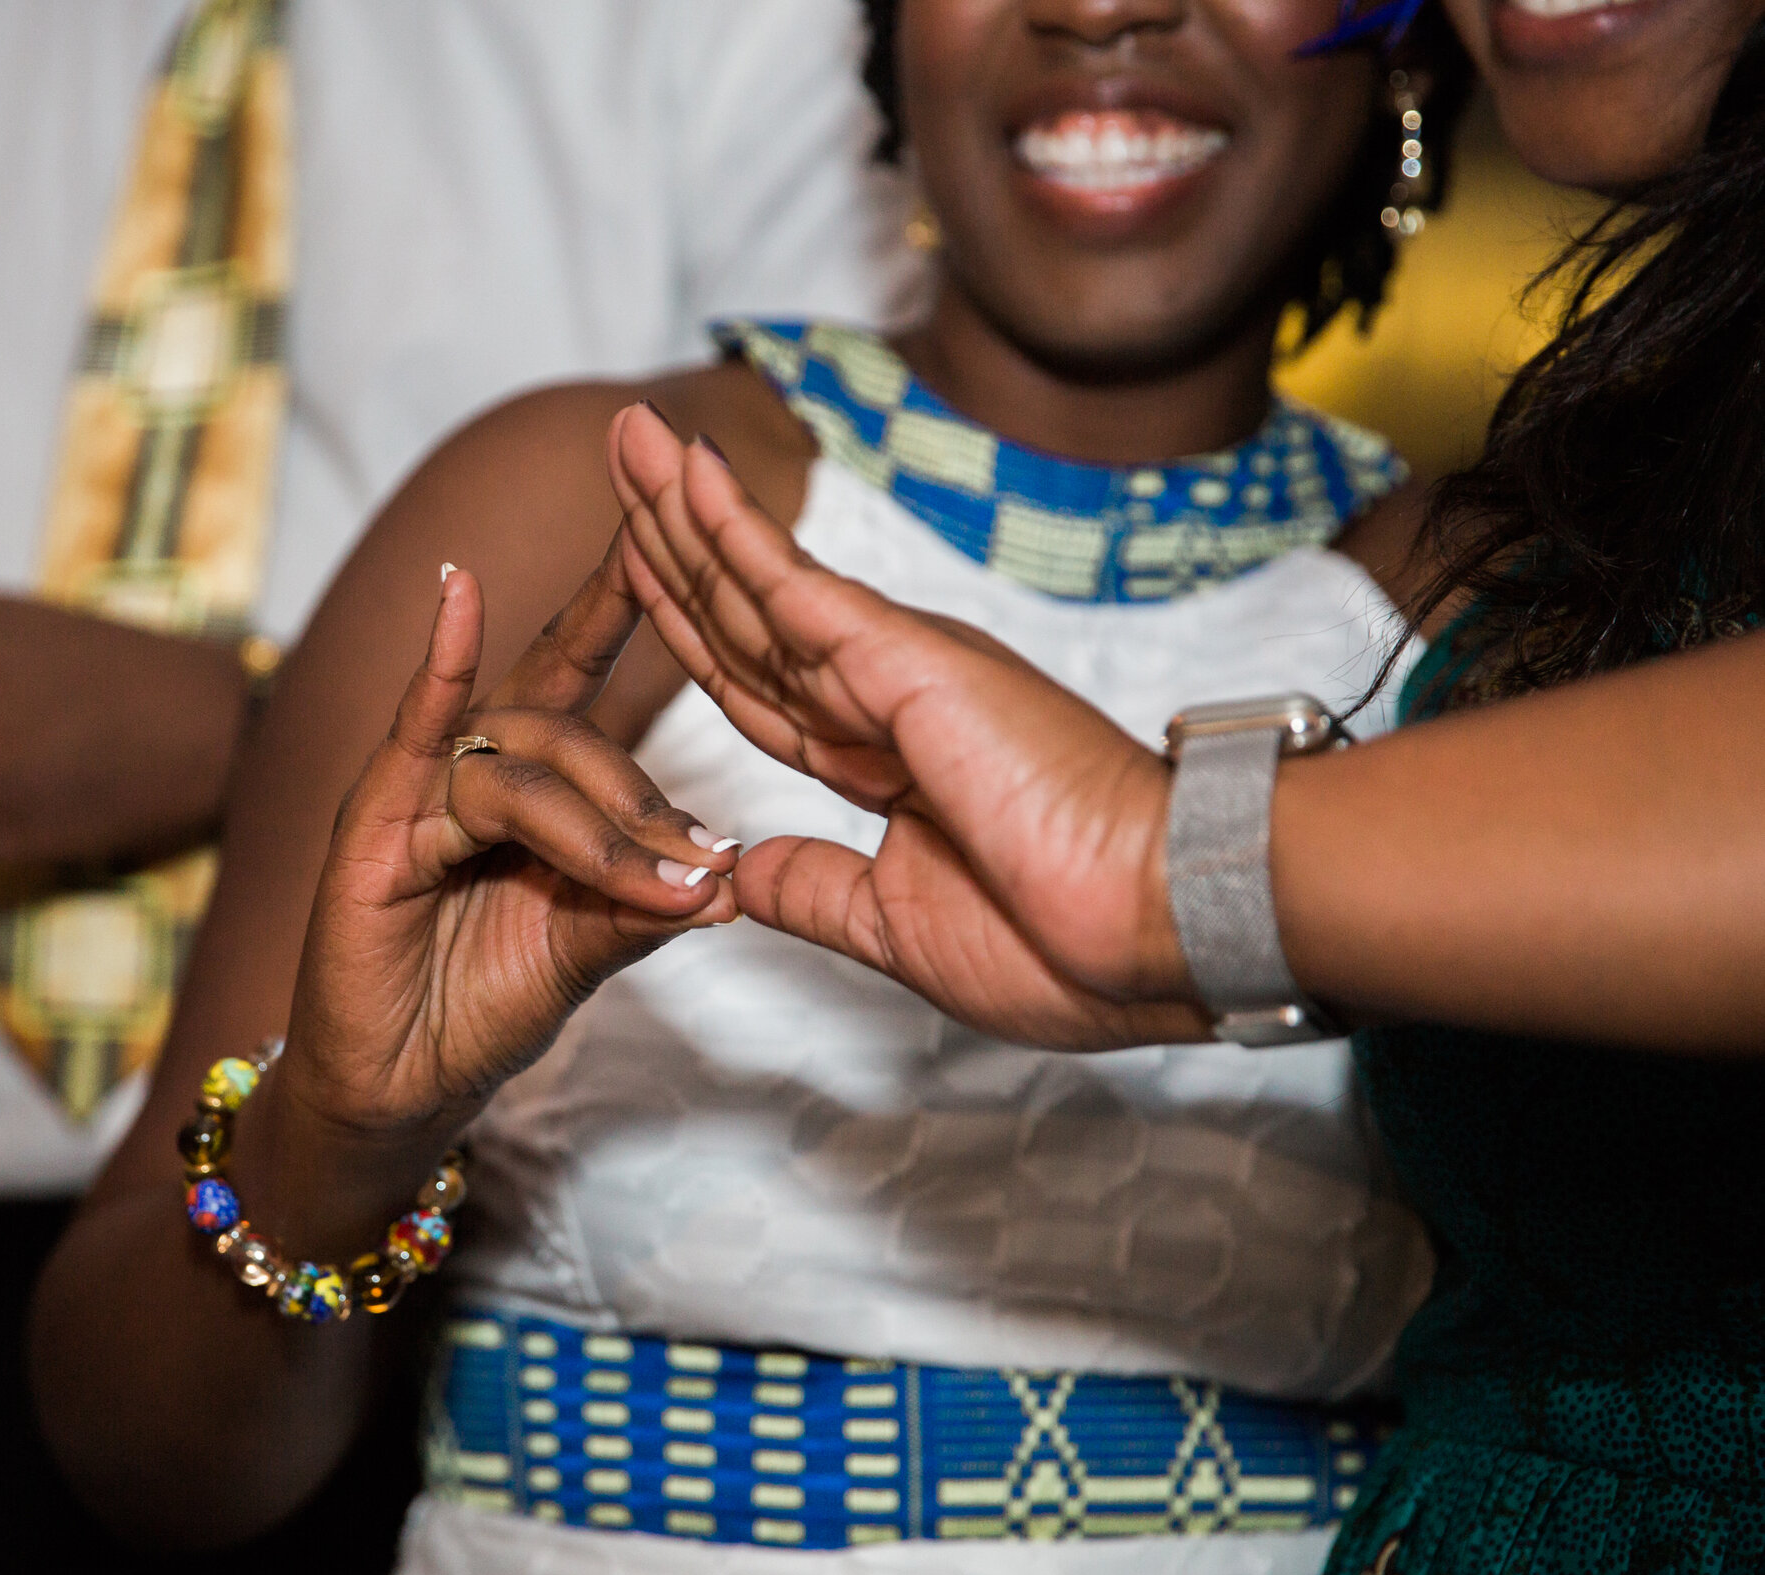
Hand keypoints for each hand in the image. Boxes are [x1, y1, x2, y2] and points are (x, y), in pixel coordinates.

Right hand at [274, 548, 739, 1156]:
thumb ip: (640, 903)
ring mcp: (411, 791)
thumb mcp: (583, 948)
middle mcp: (462, 765)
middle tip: (704, 865)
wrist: (397, 1094)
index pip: (575, 668)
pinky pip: (415, 740)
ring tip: (662, 888)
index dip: (620, 602)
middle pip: (566, 728)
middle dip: (640, 796)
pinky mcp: (369, 829)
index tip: (680, 536)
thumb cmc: (477, 1010)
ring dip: (599, 829)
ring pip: (522, 764)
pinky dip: (439, 667)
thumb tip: (726, 879)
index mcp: (517, 777)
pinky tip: (459, 598)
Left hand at [607, 405, 1208, 1050]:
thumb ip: (813, 888)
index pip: (756, 681)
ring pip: (754, 580)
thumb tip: (740, 874)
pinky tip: (683, 477)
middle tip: (618, 449)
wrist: (1156, 928)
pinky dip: (731, 527)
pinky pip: (793, 584)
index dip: (690, 623)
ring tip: (627, 433)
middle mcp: (883, 697)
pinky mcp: (904, 657)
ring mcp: (892, 668)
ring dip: (681, 506)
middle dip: (671, 533)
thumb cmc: (1067, 943)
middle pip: (742, 610)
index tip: (634, 564)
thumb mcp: (894, 924)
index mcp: (884, 760)